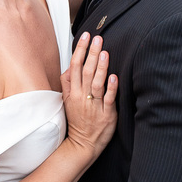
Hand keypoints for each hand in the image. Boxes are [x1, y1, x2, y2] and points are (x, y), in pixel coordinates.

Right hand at [62, 32, 118, 155]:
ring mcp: (94, 106)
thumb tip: (70, 67)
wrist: (82, 144)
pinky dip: (111, 88)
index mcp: (72, 93)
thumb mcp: (67, 101)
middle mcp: (82, 97)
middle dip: (91, 53)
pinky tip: (114, 76)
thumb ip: (68, 84)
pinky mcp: (106, 114)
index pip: (74, 66)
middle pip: (85, 71)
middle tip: (98, 38)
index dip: (80, 50)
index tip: (85, 37)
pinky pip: (108, 99)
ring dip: (100, 67)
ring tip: (104, 52)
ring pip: (96, 83)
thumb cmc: (77, 121)